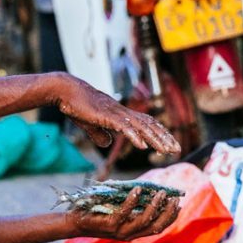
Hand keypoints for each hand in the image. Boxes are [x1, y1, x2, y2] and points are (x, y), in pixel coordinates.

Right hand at [56, 74, 179, 157]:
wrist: (65, 91)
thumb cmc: (76, 105)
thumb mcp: (90, 124)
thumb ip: (99, 134)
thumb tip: (107, 143)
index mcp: (120, 114)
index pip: (146, 123)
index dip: (160, 134)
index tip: (169, 146)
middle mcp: (122, 112)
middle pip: (149, 125)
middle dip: (164, 138)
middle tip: (177, 150)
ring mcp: (115, 113)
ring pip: (141, 127)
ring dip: (155, 139)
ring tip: (166, 151)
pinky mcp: (106, 116)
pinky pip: (124, 127)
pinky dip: (134, 136)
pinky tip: (143, 146)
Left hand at [67, 188, 180, 241]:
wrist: (73, 222)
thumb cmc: (96, 212)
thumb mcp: (117, 208)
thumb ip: (131, 203)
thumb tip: (146, 188)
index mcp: (133, 231)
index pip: (157, 228)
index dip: (170, 218)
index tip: (178, 205)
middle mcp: (128, 234)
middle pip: (155, 227)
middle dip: (167, 213)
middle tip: (174, 198)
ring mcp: (119, 231)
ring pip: (143, 221)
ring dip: (154, 207)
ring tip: (160, 193)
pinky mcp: (109, 226)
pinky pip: (125, 213)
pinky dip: (133, 201)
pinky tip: (138, 189)